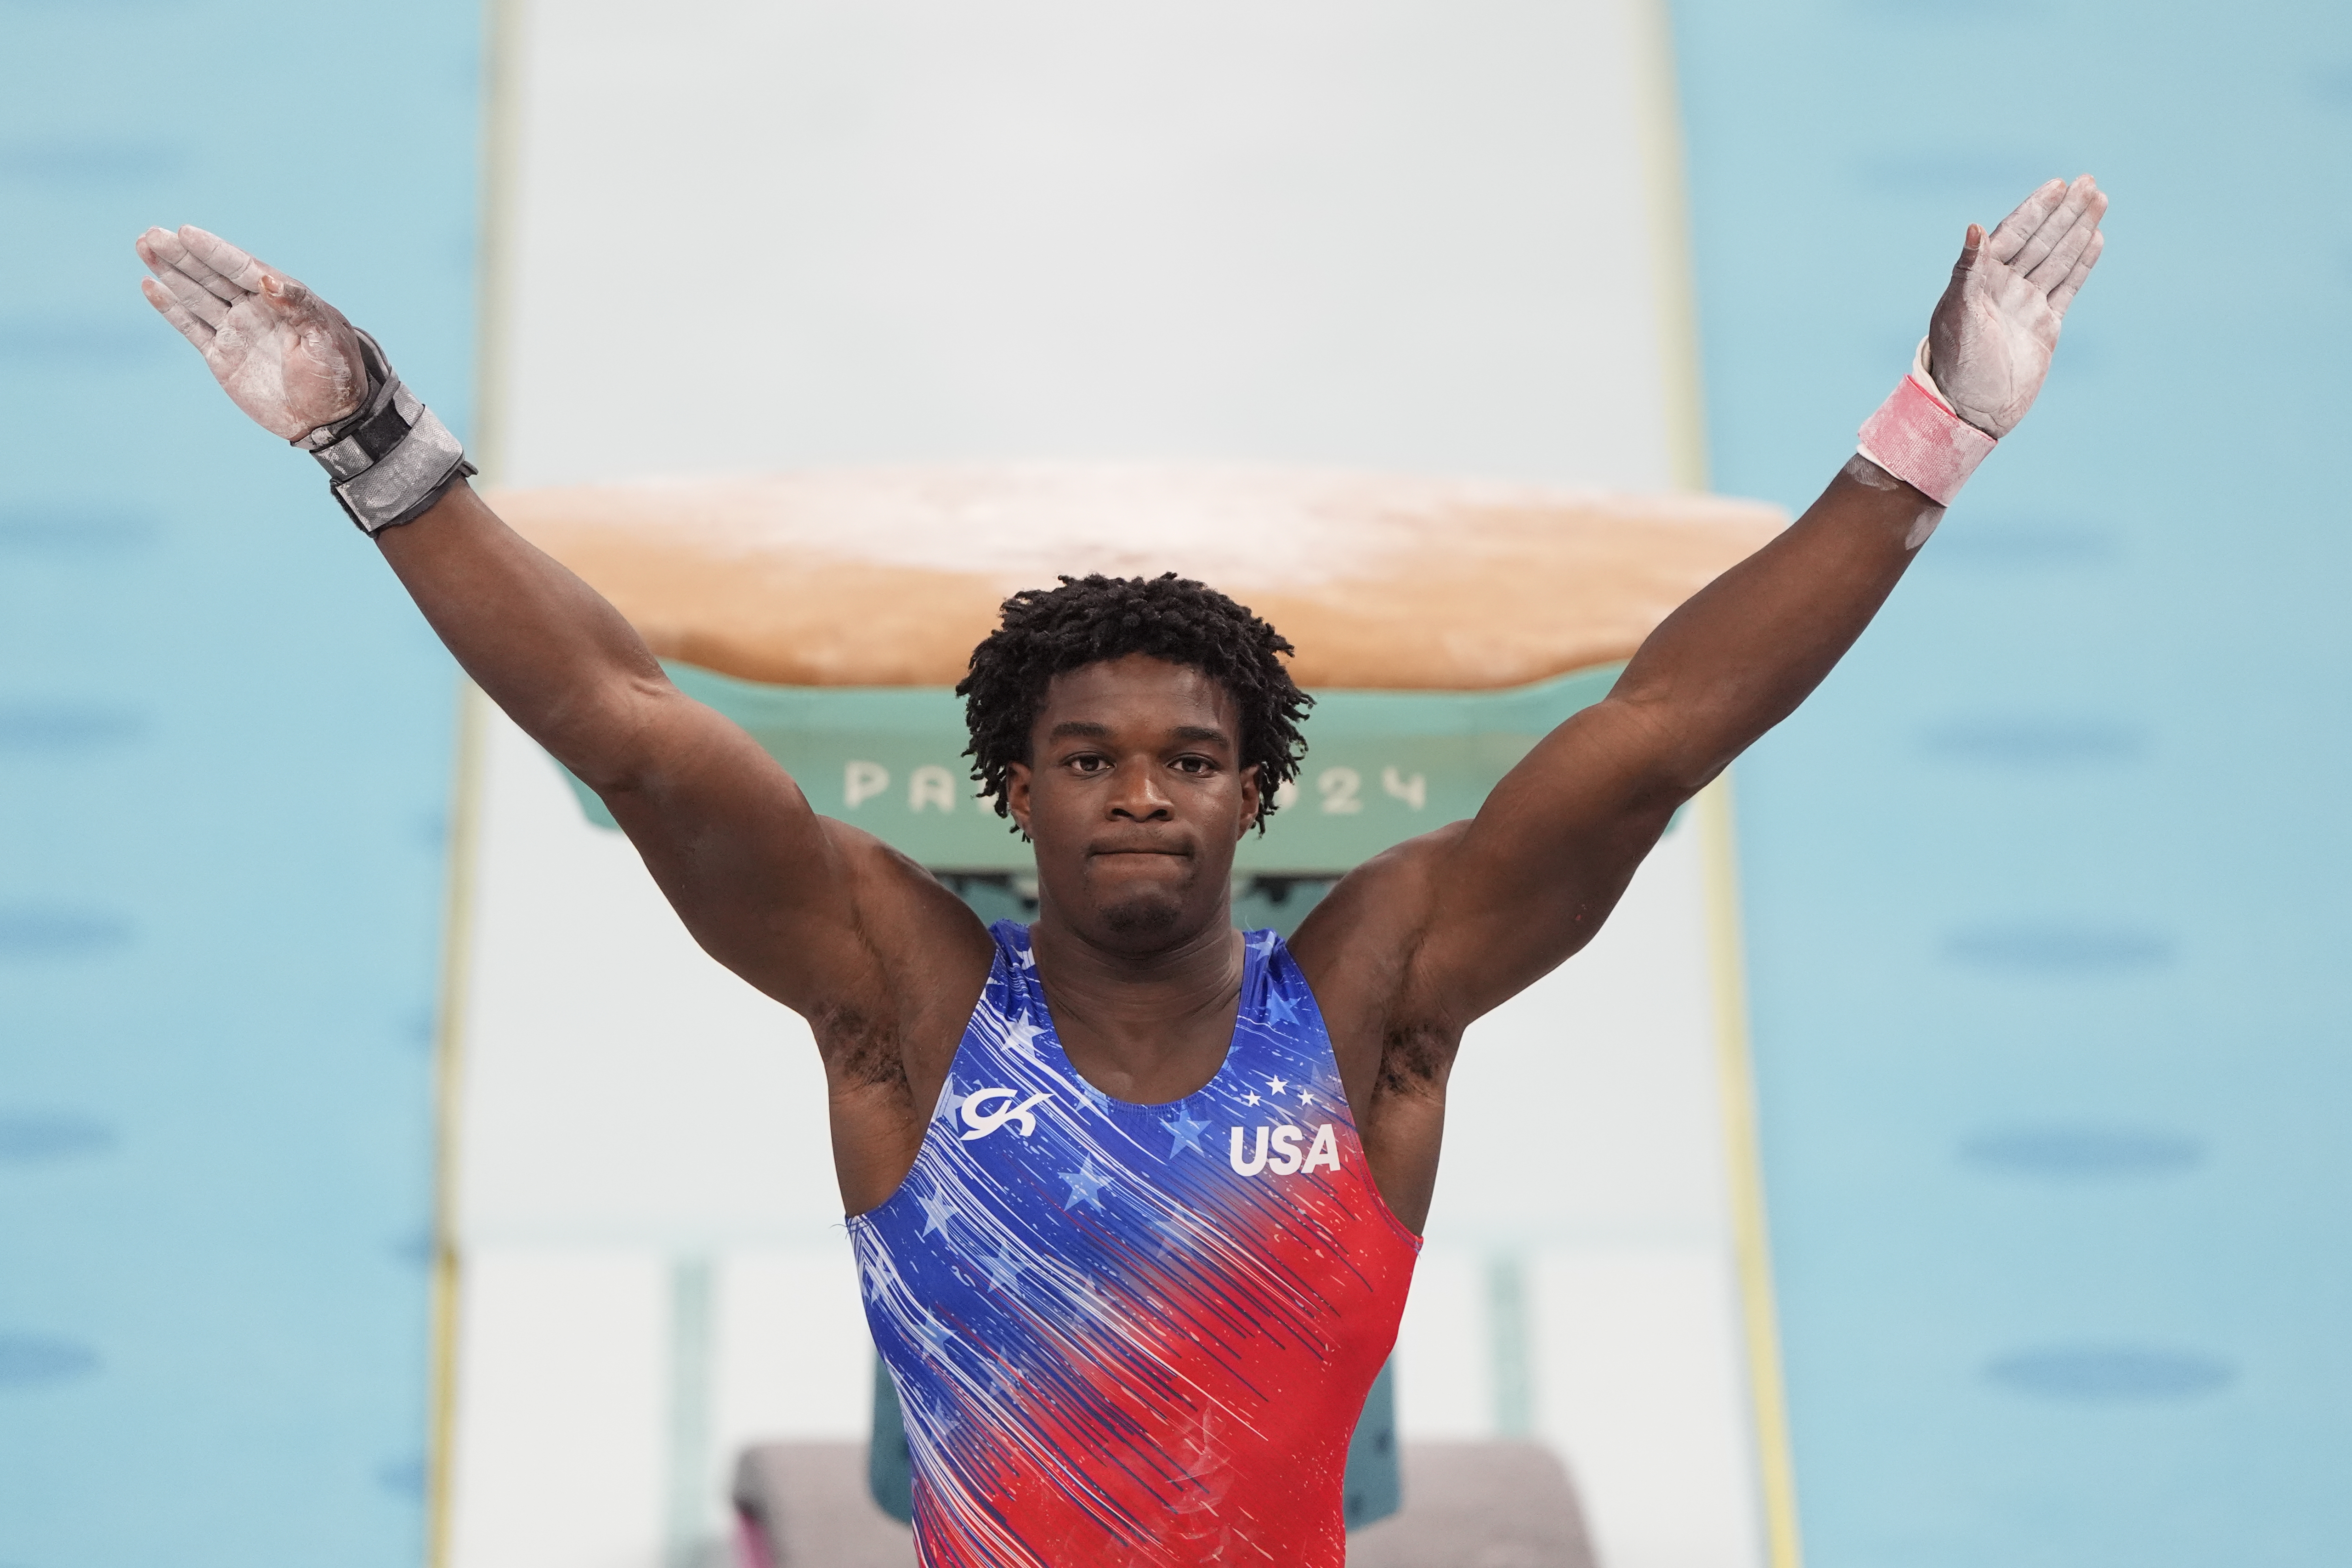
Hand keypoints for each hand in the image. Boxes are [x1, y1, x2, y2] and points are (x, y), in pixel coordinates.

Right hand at [135, 225, 369, 442]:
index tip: (185, 232)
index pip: (242, 268)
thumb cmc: (338, 377)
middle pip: (213, 275)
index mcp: (283, 300)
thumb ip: (299, 307)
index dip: (214, 250)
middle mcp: (256, 310)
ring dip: (171, 272)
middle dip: (182, 254)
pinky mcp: (222, 356)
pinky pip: (191, 327)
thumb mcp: (326, 340)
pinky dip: (171, 308)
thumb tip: (267, 279)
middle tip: (152, 233)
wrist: (330, 421)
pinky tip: (151, 285)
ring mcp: (237, 331)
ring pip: (197, 295)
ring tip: (145, 245)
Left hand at [1926, 175, 2106, 438]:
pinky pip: (2068, 287)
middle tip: (2088, 181)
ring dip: (2077, 230)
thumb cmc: (1956, 364)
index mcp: (1979, 280)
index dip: (2035, 209)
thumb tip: (1974, 226)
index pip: (2012, 235)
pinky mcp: (2046, 325)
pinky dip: (2082, 263)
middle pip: (2040, 241)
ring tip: (2099, 199)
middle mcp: (2004, 288)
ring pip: (2058, 258)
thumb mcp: (1959, 313)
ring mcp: (2027, 305)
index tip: (2057, 185)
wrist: (1971, 410)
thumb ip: (1968, 270)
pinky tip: (2095, 239)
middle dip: (2064, 212)